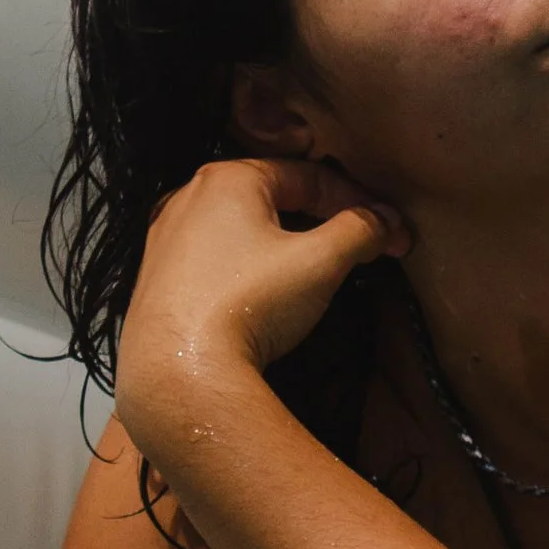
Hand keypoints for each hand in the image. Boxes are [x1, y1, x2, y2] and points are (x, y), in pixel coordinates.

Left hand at [116, 159, 410, 426]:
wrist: (180, 373)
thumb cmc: (247, 305)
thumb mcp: (320, 262)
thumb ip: (359, 231)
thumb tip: (383, 222)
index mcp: (227, 179)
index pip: (308, 175)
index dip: (358, 201)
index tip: (389, 230)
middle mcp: (188, 198)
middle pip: (273, 198)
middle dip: (323, 220)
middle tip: (361, 246)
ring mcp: (166, 239)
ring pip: (242, 228)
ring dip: (287, 243)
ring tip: (321, 269)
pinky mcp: (158, 279)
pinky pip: (216, 258)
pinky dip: (250, 266)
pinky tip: (268, 293)